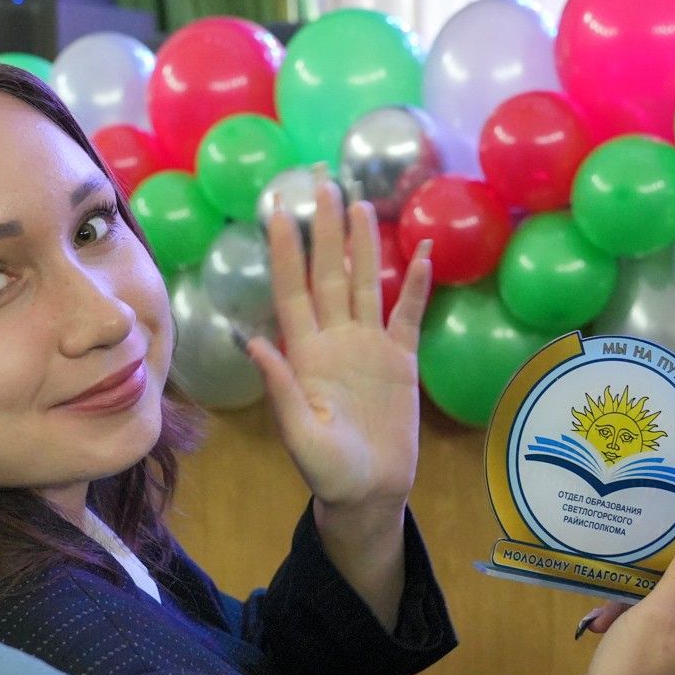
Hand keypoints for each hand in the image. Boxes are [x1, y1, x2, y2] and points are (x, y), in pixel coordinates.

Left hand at [244, 172, 432, 514]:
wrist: (369, 493)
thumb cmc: (329, 471)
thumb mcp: (300, 435)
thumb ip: (282, 389)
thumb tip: (252, 342)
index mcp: (305, 354)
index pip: (292, 291)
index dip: (287, 252)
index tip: (280, 210)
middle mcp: (334, 339)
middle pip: (327, 273)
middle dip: (324, 229)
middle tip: (322, 182)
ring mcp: (369, 347)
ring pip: (364, 284)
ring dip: (363, 245)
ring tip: (360, 204)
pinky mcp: (401, 360)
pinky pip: (408, 314)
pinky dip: (415, 285)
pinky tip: (422, 253)